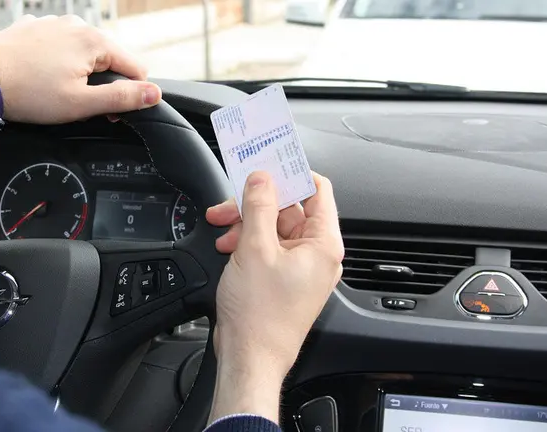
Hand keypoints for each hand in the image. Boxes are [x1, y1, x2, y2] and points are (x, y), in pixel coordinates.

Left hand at [0, 14, 160, 122]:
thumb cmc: (28, 94)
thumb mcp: (81, 104)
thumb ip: (122, 98)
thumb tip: (154, 93)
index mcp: (94, 41)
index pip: (135, 68)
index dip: (128, 95)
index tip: (107, 111)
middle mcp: (75, 25)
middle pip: (108, 58)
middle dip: (100, 82)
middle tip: (77, 104)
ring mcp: (52, 23)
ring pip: (81, 51)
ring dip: (77, 71)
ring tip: (54, 91)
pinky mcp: (32, 28)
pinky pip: (56, 46)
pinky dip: (55, 61)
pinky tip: (39, 77)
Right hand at [205, 171, 343, 423]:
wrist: (250, 358)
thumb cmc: (260, 316)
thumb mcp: (255, 248)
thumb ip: (259, 206)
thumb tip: (262, 177)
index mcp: (323, 244)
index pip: (317, 190)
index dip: (292, 173)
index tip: (268, 163)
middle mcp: (316, 255)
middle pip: (290, 208)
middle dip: (257, 203)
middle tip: (231, 202)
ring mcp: (300, 268)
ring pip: (274, 227)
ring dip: (247, 223)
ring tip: (223, 229)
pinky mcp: (283, 279)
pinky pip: (268, 248)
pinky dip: (248, 242)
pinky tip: (228, 246)